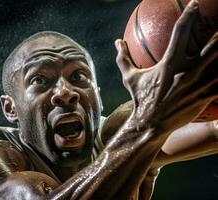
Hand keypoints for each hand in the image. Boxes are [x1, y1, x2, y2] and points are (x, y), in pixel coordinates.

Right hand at [115, 0, 217, 132]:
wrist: (150, 124)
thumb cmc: (140, 99)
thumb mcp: (129, 78)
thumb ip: (123, 57)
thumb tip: (117, 42)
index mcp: (170, 63)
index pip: (181, 32)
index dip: (189, 14)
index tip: (196, 4)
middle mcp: (187, 72)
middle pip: (213, 45)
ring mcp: (198, 85)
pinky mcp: (205, 97)